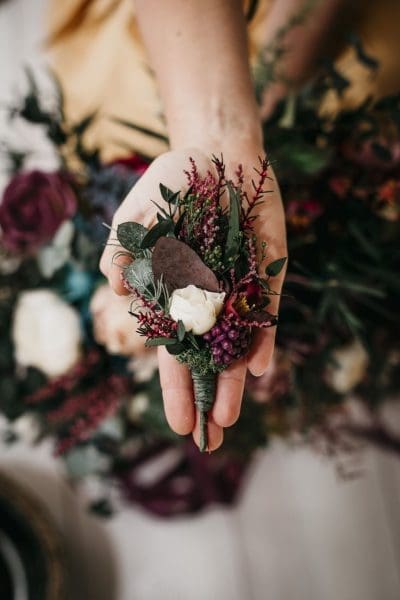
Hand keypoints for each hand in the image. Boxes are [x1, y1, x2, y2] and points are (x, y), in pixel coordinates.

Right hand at [100, 148, 286, 449]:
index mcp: (174, 295)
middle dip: (207, 397)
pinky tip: (261, 367)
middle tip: (211, 440)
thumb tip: (115, 288)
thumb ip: (122, 250)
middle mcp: (208, 299)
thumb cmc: (170, 184)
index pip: (172, 352)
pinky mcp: (268, 272)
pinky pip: (266, 309)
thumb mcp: (137, 214)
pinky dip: (263, 336)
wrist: (217, 154)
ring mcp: (239, 288)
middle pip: (207, 358)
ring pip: (237, 342)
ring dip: (235, 378)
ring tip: (233, 417)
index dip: (174, 388)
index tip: (177, 424)